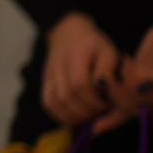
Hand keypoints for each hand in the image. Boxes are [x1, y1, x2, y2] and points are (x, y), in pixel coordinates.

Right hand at [41, 12, 122, 126]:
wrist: (68, 34)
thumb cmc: (93, 45)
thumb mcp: (108, 51)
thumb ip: (108, 69)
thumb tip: (103, 89)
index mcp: (76, 54)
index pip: (80, 83)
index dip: (95, 99)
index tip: (108, 104)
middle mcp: (58, 65)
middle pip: (67, 96)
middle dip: (87, 110)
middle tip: (101, 113)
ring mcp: (48, 75)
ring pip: (55, 103)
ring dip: (74, 116)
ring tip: (90, 116)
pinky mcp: (44, 83)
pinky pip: (48, 104)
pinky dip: (61, 116)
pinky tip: (76, 117)